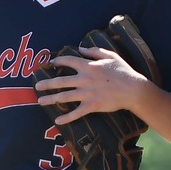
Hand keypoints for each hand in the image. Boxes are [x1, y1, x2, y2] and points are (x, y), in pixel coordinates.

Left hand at [33, 46, 149, 121]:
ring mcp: (87, 93)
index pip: (68, 61)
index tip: (50, 63)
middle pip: (61, 81)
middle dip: (47, 83)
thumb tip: (80, 48)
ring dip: (50, 99)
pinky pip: (76, 113)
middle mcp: (85, 79)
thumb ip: (94, 51)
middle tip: (36, 86)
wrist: (134, 89)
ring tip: (40, 101)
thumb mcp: (110, 56)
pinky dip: (66, 118)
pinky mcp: (92, 106)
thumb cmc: (123, 71)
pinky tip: (57, 121)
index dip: (57, 61)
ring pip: (64, 97)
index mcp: (88, 66)